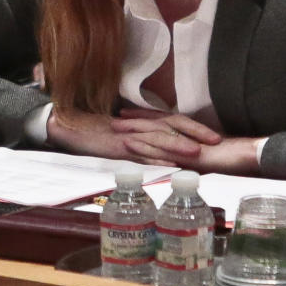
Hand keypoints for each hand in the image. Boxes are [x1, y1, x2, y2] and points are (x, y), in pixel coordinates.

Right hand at [46, 106, 216, 165]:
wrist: (70, 126)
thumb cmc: (99, 131)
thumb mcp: (127, 133)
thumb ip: (146, 139)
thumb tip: (168, 148)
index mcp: (143, 122)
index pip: (174, 120)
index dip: (195, 126)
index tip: (216, 136)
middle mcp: (139, 126)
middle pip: (171, 125)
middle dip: (195, 133)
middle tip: (216, 142)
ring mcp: (128, 136)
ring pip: (156, 139)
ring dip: (177, 146)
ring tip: (196, 153)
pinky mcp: (116, 147)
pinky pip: (138, 153)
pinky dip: (153, 159)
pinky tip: (167, 166)